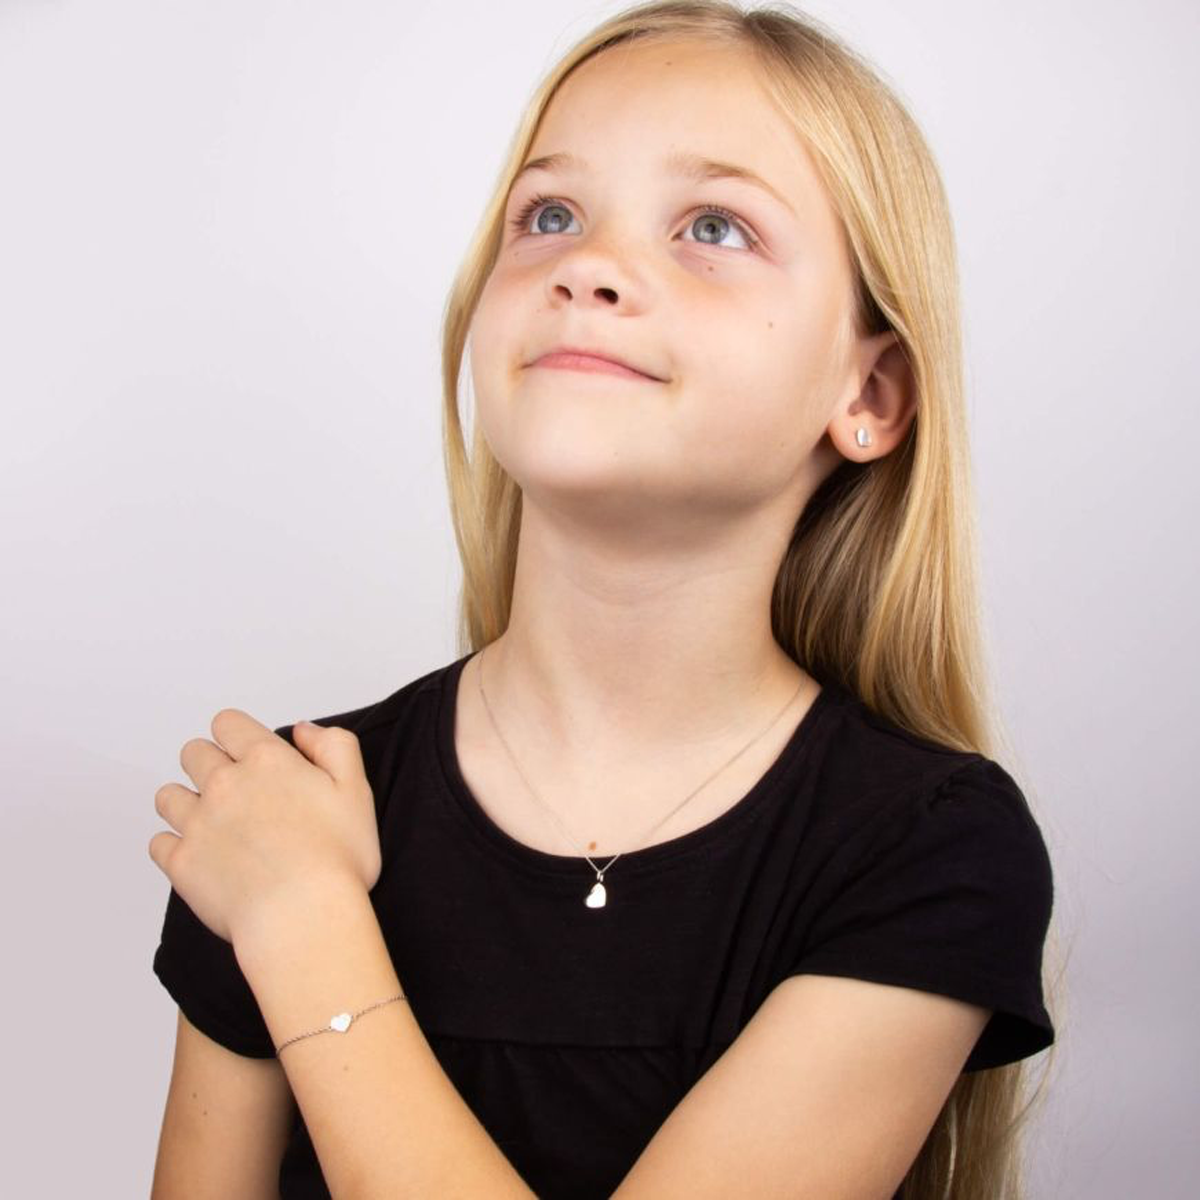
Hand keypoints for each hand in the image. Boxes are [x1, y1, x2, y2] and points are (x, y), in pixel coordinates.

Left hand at [148, 711, 381, 947]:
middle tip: (234, 790)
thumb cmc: (337, 859)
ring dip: (185, 802)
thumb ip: (334, 745)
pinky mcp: (181, 863)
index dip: (237, 734)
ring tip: (211, 822)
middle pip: (193, 752)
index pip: (228, 723)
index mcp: (266, 760)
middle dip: (209, 763)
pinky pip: (158, 843)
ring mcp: (197, 823)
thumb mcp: (356, 789)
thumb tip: (303, 730)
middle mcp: (224, 784)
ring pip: (168, 795)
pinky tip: (199, 855)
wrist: (304, 916)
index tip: (248, 754)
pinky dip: (173, 846)